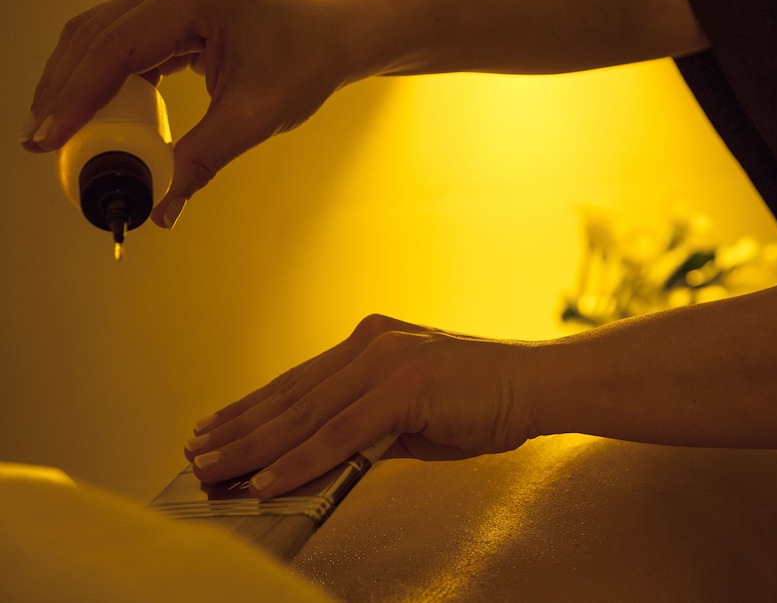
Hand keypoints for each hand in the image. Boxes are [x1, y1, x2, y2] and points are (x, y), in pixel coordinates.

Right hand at [19, 0, 362, 226]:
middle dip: (62, 92)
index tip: (46, 139)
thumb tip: (161, 210)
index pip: (114, 48)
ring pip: (98, 35)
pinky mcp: (169, 3)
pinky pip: (121, 38)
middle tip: (39, 144)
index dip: (74, 97)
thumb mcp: (252, 119)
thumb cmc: (302, 69)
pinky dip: (102, 76)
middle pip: (93, 36)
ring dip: (74, 83)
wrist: (329, 40)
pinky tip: (89, 112)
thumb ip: (200, 162)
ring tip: (54, 132)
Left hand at [183, 314, 537, 497]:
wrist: (535, 383)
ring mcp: (385, 361)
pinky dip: (299, 460)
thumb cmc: (482, 399)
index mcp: (372, 342)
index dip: (252, 409)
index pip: (298, 382)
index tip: (216, 428)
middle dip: (238, 428)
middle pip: (290, 395)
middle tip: (195, 453)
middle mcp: (370, 343)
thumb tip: (326, 459)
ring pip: (304, 413)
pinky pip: (339, 432)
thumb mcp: (414, 415)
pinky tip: (266, 480)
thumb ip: (368, 429)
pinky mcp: (402, 385)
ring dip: (253, 447)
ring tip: (212, 469)